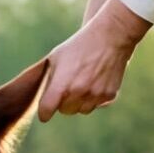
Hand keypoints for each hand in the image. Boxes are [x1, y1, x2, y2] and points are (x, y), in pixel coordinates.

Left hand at [37, 0, 151, 121]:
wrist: (110, 37)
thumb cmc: (78, 46)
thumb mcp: (56, 58)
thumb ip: (49, 79)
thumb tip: (43, 97)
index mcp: (61, 85)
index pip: (47, 110)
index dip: (44, 113)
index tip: (44, 114)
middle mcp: (78, 93)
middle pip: (65, 111)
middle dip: (63, 103)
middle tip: (66, 90)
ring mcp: (95, 95)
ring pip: (81, 110)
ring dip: (79, 102)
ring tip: (81, 84)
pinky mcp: (109, 95)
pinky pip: (97, 105)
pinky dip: (94, 98)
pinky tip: (94, 82)